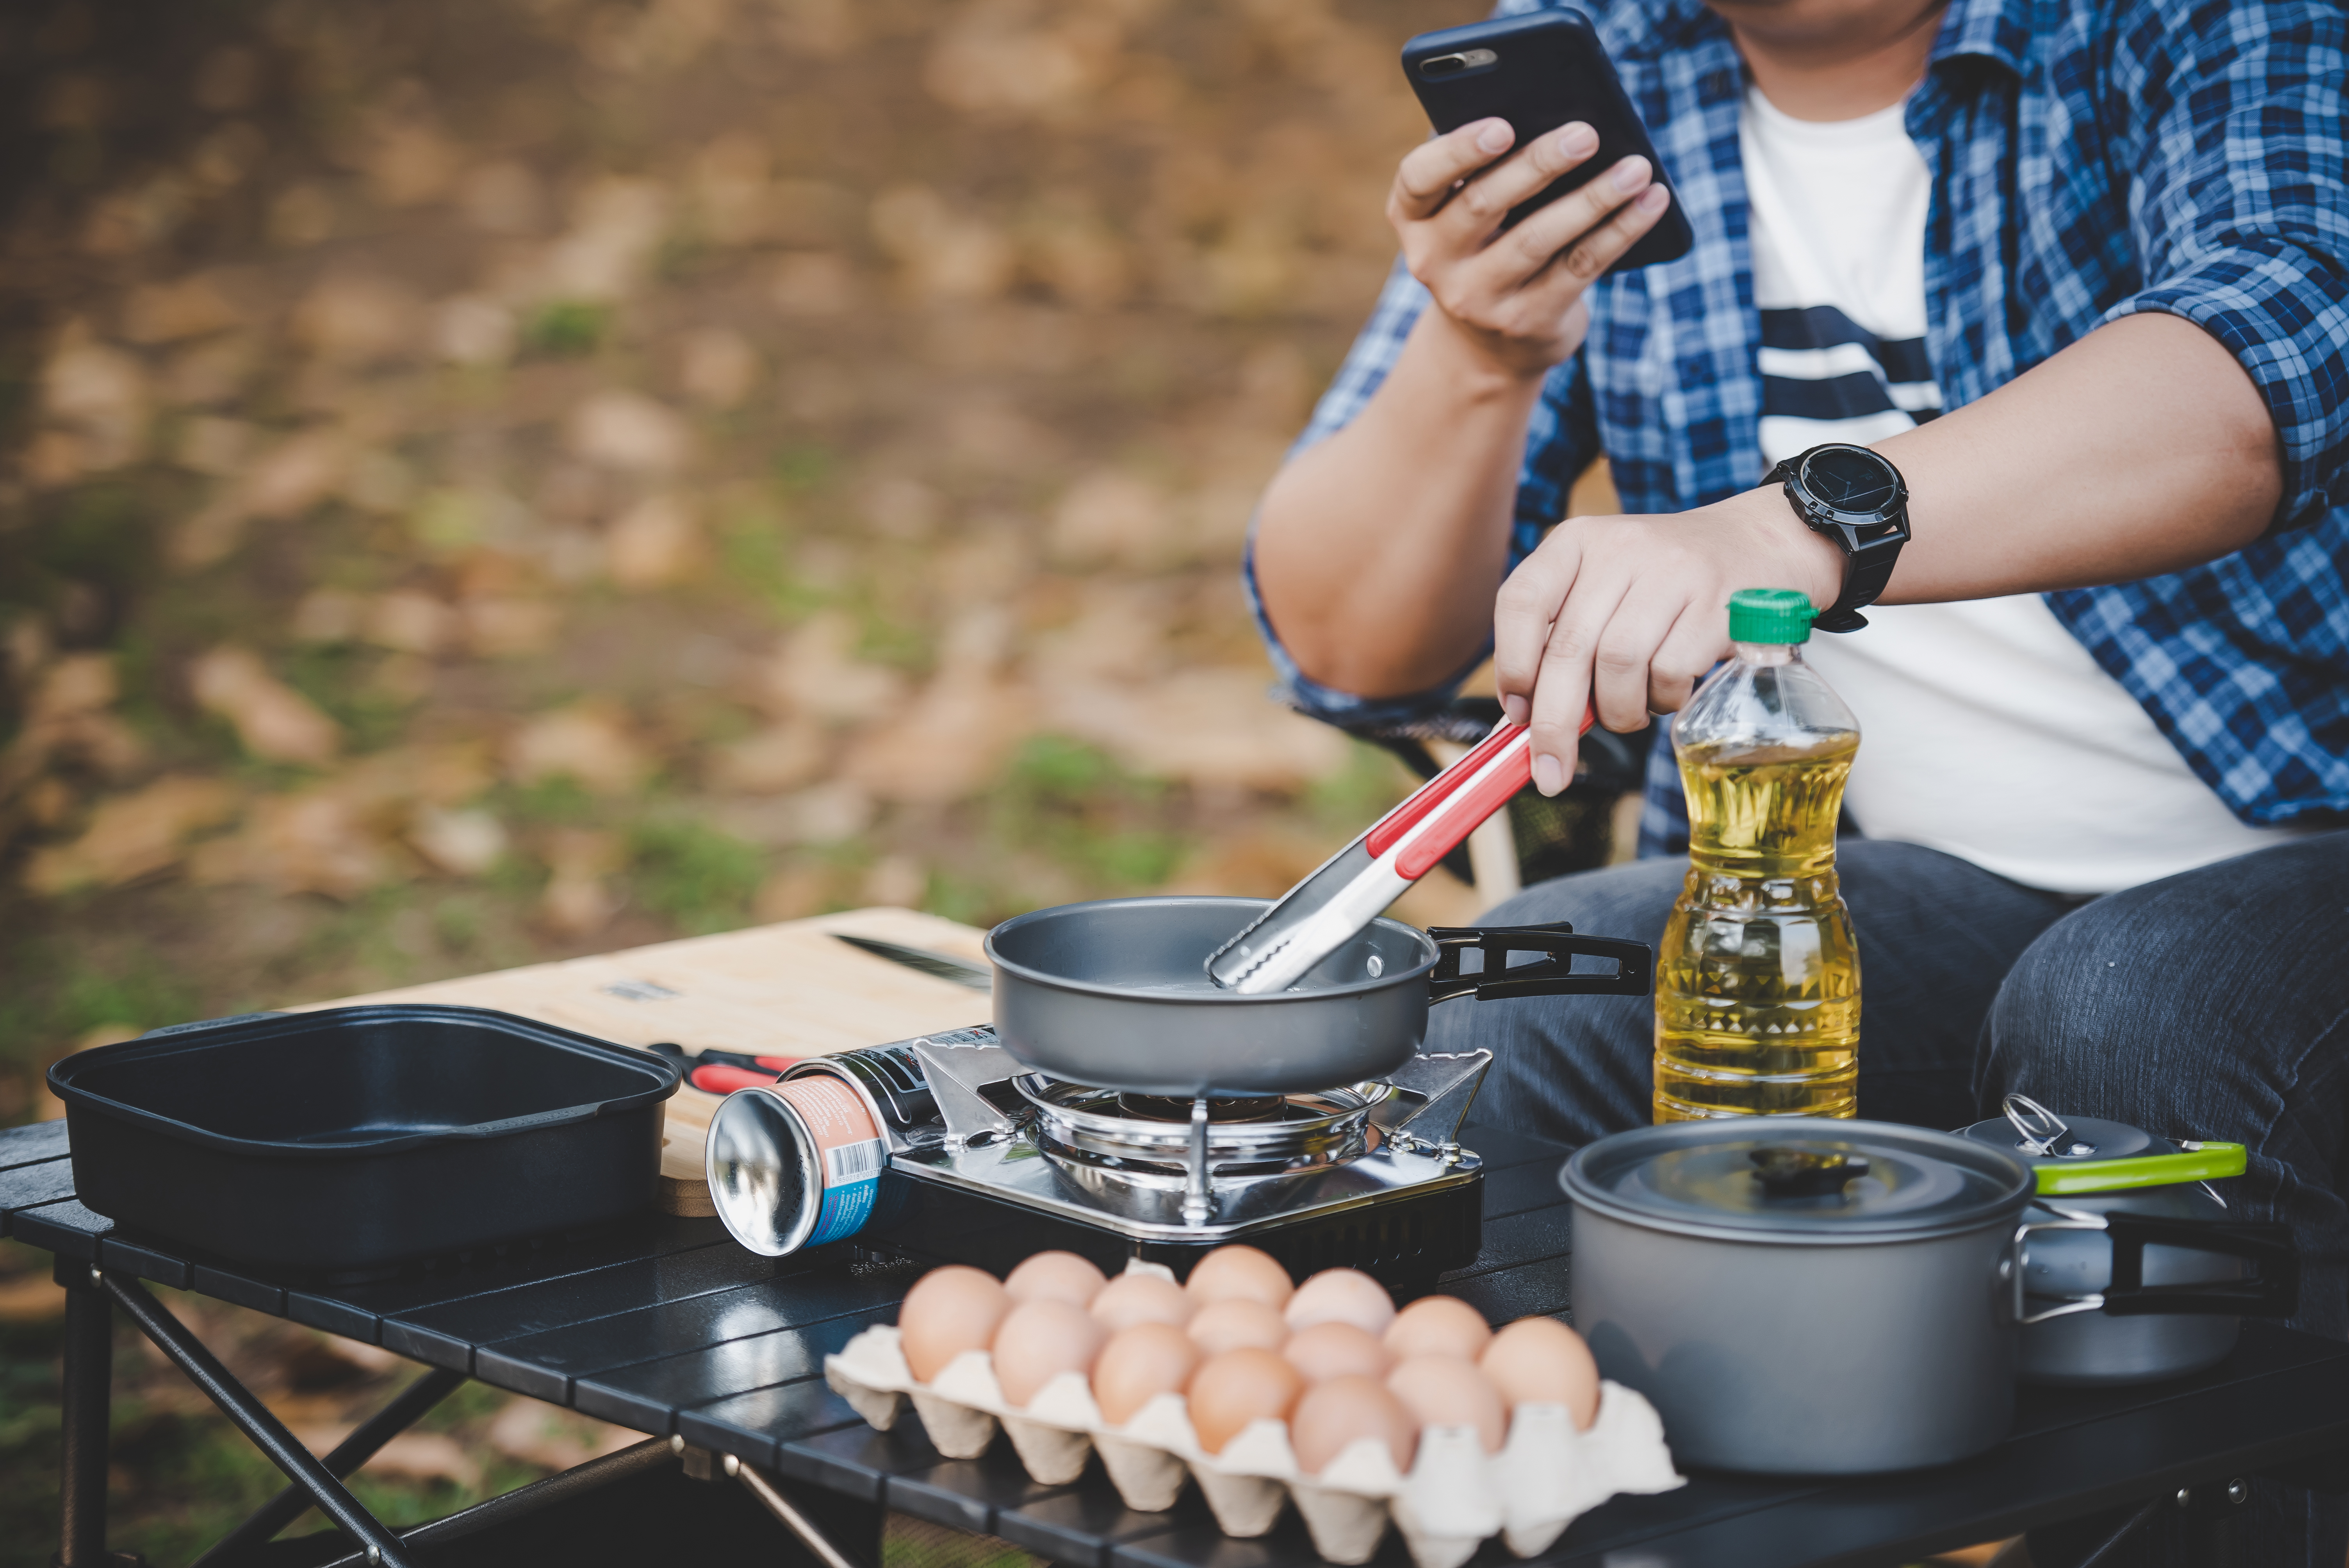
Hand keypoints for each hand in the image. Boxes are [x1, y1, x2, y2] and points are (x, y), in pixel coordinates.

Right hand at [1388, 118, 1673, 380]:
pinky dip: (1620, 230)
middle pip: (1483, 204)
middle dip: (1538, 165)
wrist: (1488, 347)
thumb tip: (1561, 120)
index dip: (1457, 151)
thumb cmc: (1486, 248)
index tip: (1502, 126)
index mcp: (1414, 220)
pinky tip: (1651, 201)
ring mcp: (1479, 298)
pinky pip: (1580, 267)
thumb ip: (1491, 171)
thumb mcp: (1471, 216)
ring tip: (1636, 167)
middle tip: (1586, 133)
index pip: (1418, 179)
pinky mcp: (1527, 320)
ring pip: (1538, 239)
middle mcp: (1435, 262)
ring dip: (1592, 198)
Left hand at [1492, 488, 1845, 791]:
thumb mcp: (1605, 589)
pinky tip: (1668, 694)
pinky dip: (1662, 700)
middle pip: (1568, 648)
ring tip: (1628, 713)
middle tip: (1550, 772)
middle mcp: (1619, 548)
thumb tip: (1525, 720)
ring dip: (1617, 711)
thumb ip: (1562, 640)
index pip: (1521, 600)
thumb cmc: (1663, 586)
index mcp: (1577, 542)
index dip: (1511, 664)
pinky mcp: (1715, 603)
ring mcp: (1671, 572)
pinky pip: (1668, 673)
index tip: (1517, 714)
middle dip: (1553, 724)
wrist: (1756, 545)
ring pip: (1618, 665)